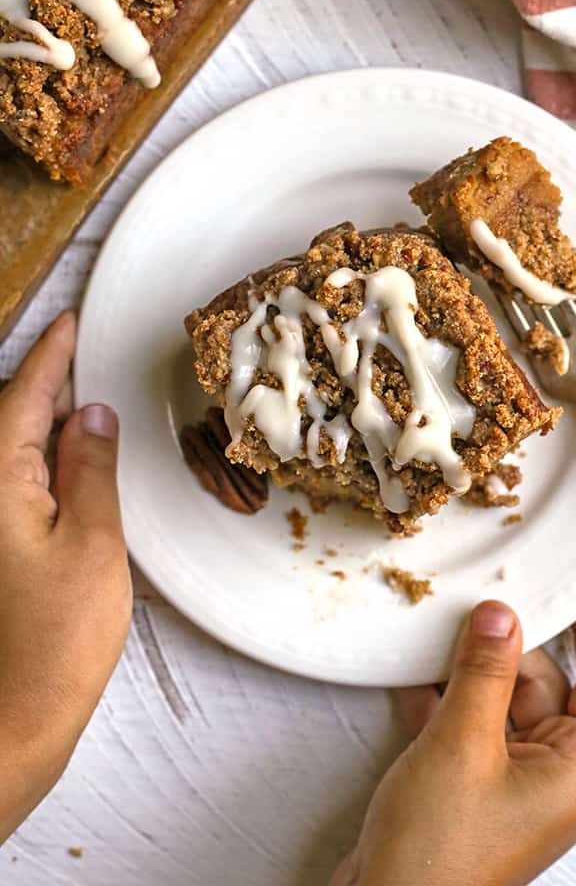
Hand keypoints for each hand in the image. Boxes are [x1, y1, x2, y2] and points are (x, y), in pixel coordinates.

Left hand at [0, 313, 131, 842]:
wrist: (8, 726)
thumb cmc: (53, 643)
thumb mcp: (93, 543)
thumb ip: (90, 469)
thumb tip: (91, 415)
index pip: (22, 395)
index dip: (50, 355)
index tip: (69, 323)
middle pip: (5, 418)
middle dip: (44, 387)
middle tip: (85, 365)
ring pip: (4, 451)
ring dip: (39, 427)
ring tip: (81, 414)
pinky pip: (5, 484)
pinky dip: (33, 464)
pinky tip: (63, 470)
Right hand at [331, 599, 575, 885]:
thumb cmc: (437, 860)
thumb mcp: (463, 744)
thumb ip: (484, 673)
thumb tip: (502, 618)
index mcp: (574, 770)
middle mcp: (550, 776)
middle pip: (548, 686)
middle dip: (513, 647)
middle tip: (483, 607)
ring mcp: (509, 782)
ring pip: (503, 703)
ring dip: (472, 672)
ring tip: (443, 637)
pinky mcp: (471, 787)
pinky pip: (470, 726)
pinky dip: (446, 699)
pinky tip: (417, 679)